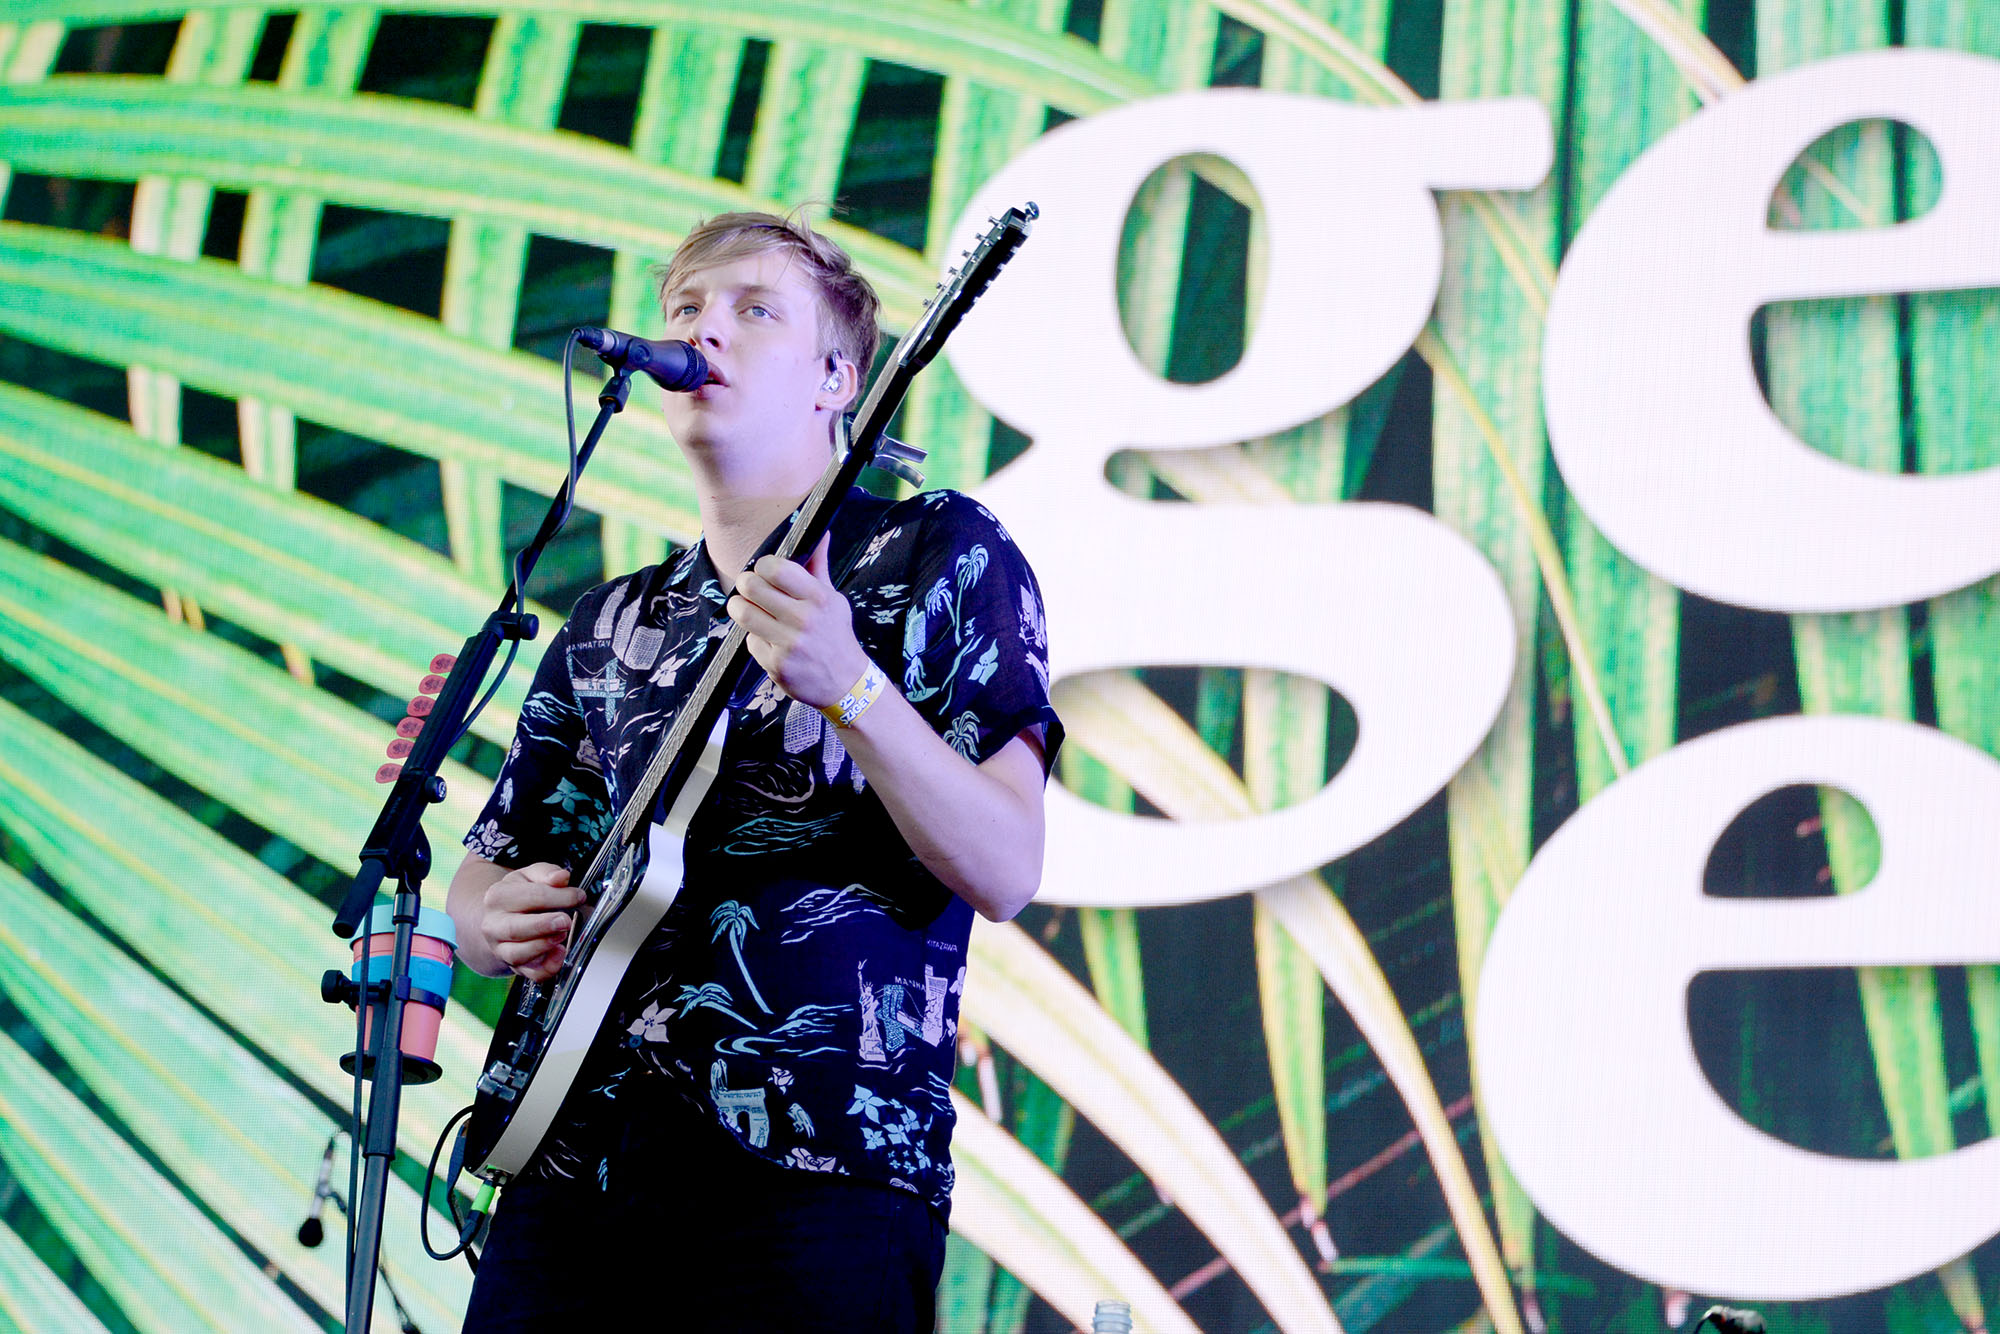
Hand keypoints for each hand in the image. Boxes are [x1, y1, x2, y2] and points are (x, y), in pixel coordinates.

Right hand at [477, 862, 583, 981]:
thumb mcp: (529, 876)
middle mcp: (494, 925)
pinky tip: (559, 955)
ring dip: (544, 946)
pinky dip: (547, 968)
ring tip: (562, 936)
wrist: (500, 918)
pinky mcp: (514, 966)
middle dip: (544, 925)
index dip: (559, 896)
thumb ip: (546, 873)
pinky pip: (530, 974)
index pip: (531, 896)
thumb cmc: (518, 895)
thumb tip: (561, 877)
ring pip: (518, 954)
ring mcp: (501, 948)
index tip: (578, 896)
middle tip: (566, 920)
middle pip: (516, 929)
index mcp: (498, 897)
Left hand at [727, 534, 871, 708]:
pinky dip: (755, 638)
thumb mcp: (832, 599)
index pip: (774, 568)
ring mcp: (788, 644)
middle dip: (745, 584)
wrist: (846, 683)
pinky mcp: (775, 665)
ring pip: (743, 613)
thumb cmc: (836, 635)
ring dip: (739, 608)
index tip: (765, 572)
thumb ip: (818, 566)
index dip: (762, 566)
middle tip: (749, 588)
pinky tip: (768, 639)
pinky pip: (750, 641)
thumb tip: (821, 532)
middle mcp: (803, 619)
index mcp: (817, 598)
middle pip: (751, 587)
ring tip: (748, 609)